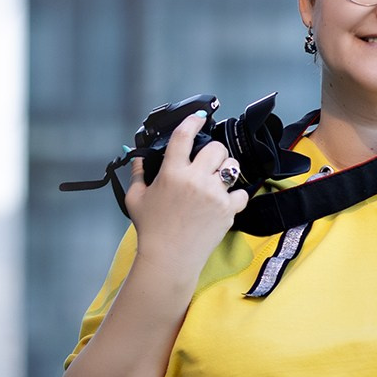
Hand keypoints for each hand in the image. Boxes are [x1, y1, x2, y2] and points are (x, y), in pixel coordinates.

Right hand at [124, 111, 249, 283]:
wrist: (169, 258)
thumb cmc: (151, 230)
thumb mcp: (136, 199)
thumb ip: (138, 174)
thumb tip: (138, 158)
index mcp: (172, 173)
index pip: (184, 136)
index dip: (192, 121)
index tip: (198, 118)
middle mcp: (195, 180)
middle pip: (216, 148)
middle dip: (213, 151)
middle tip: (208, 161)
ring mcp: (213, 194)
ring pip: (232, 166)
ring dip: (226, 170)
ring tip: (217, 180)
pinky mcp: (227, 210)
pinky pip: (241, 193)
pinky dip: (235, 195)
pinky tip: (224, 200)